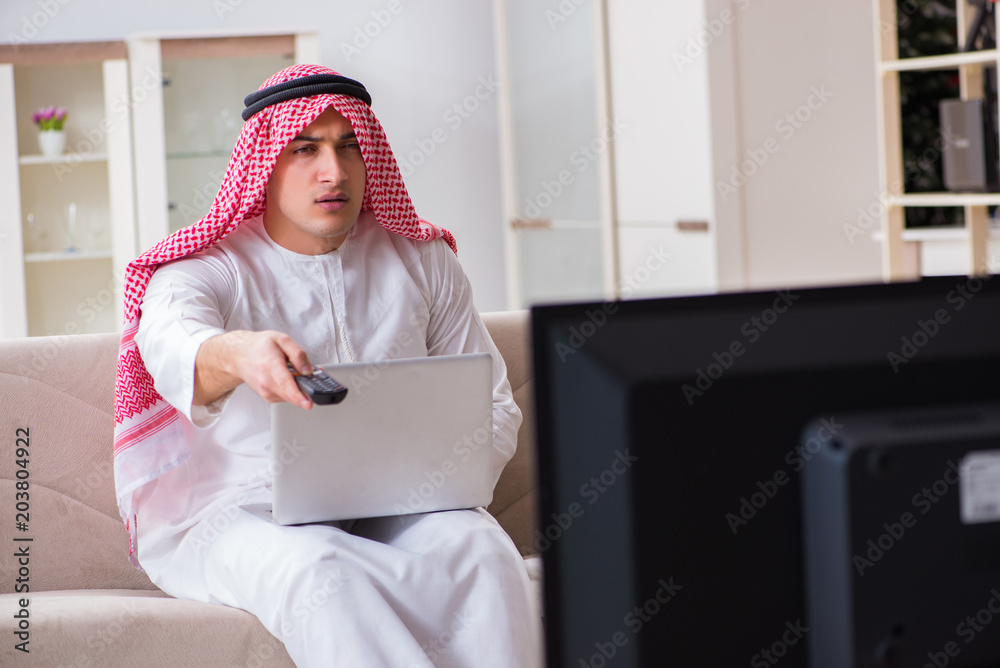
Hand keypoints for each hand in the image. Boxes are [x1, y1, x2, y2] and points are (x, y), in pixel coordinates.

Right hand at [194, 330, 313, 409]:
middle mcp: (266, 382)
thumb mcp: (281, 340)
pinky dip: (291, 390)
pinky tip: (288, 379)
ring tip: (295, 373)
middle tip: (310, 378)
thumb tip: (308, 370)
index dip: (298, 396)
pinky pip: (285, 397)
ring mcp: (265, 391)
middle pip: (290, 394)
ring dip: (299, 388)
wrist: (239, 355)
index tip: (308, 404)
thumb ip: (298, 354)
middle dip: (306, 390)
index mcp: (270, 365)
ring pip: (290, 397)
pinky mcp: (267, 397)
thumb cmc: (259, 347)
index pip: (285, 384)